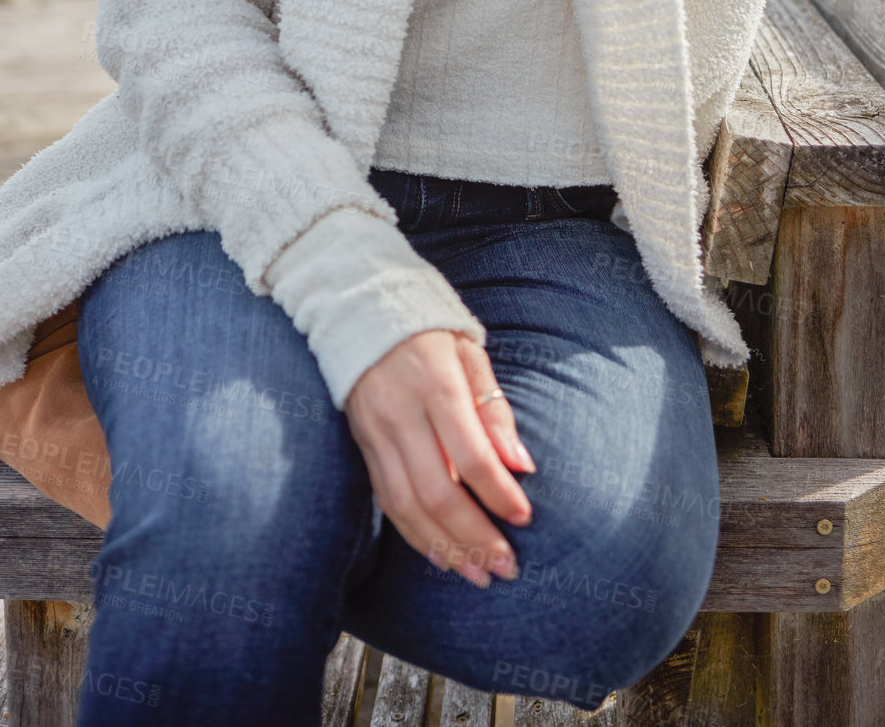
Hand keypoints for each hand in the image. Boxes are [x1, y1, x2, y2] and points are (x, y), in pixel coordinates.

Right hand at [344, 329, 534, 587]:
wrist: (359, 310)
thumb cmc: (429, 330)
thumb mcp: (469, 352)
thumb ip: (494, 409)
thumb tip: (521, 466)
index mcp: (435, 384)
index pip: (470, 455)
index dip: (498, 493)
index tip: (525, 518)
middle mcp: (401, 414)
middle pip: (437, 491)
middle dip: (474, 537)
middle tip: (507, 567)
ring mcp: (376, 433)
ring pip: (408, 506)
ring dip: (445, 548)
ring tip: (479, 575)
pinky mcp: (362, 446)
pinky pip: (387, 501)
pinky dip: (414, 535)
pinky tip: (440, 556)